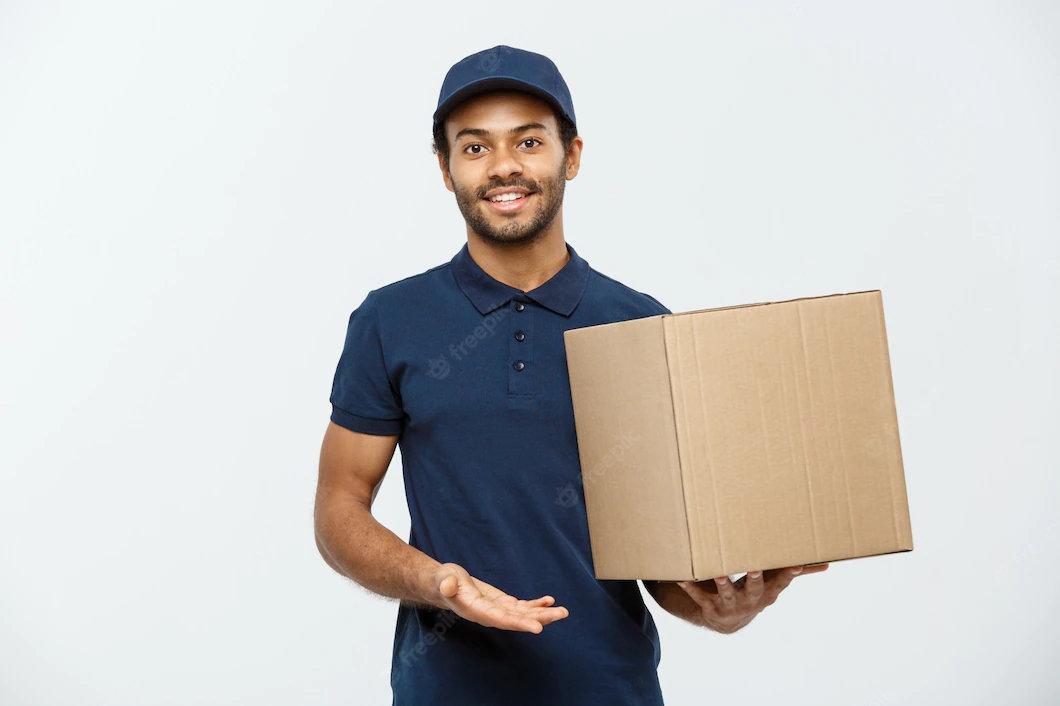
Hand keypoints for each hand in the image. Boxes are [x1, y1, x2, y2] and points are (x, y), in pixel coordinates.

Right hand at [431, 562, 569, 633]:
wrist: (444, 584)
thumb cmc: (443, 581)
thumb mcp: (443, 579)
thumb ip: (446, 584)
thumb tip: (448, 586)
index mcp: (477, 611)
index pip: (501, 620)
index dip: (519, 623)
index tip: (538, 627)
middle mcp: (490, 615)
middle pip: (518, 619)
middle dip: (540, 618)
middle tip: (561, 614)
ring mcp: (497, 610)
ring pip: (523, 614)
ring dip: (543, 613)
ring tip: (562, 611)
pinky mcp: (501, 603)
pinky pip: (521, 607)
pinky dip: (535, 604)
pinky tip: (548, 601)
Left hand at [676, 563, 828, 633]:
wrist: (728, 622)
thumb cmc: (754, 593)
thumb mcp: (775, 584)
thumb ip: (797, 572)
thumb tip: (826, 563)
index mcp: (767, 592)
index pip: (781, 582)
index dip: (788, 574)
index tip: (795, 564)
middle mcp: (750, 599)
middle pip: (754, 588)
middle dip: (755, 578)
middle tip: (755, 566)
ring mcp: (730, 604)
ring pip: (727, 593)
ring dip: (723, 583)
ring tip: (718, 573)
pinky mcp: (710, 605)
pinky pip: (699, 595)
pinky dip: (689, 586)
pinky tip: (680, 577)